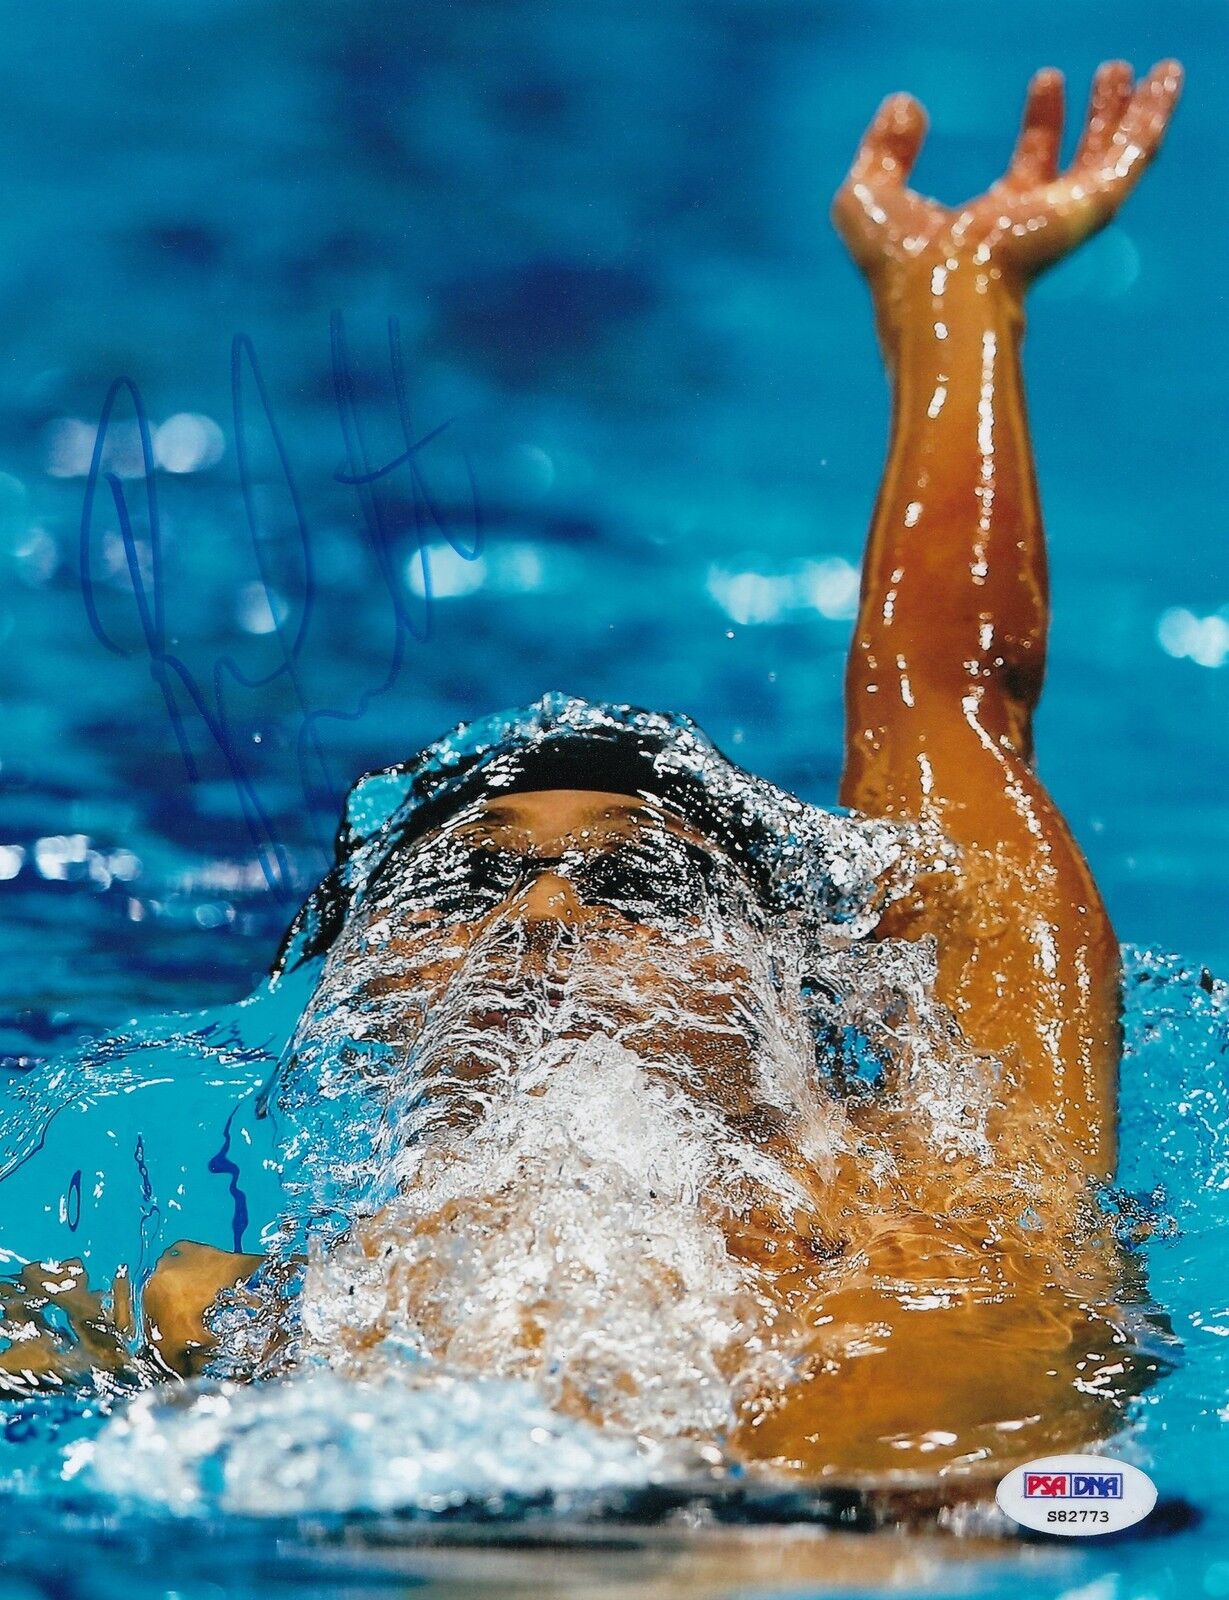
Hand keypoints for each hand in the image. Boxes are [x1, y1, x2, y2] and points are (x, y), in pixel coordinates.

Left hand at [833, 61, 1182, 287]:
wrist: (937, 290)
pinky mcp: (1088, 209)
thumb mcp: (866, 195)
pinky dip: (1151, 118)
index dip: (1041, 126)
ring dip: (1132, 115)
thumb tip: (905, 106)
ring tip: (1152, 74)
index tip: (1047, 82)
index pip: (1027, 172)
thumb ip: (882, 150)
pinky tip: (1165, 82)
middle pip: (1077, 165)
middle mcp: (1032, 227)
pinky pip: (1133, 155)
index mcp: (989, 229)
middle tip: (1107, 74)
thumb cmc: (896, 263)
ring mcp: (1063, 220)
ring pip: (1113, 159)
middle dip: (1095, 119)